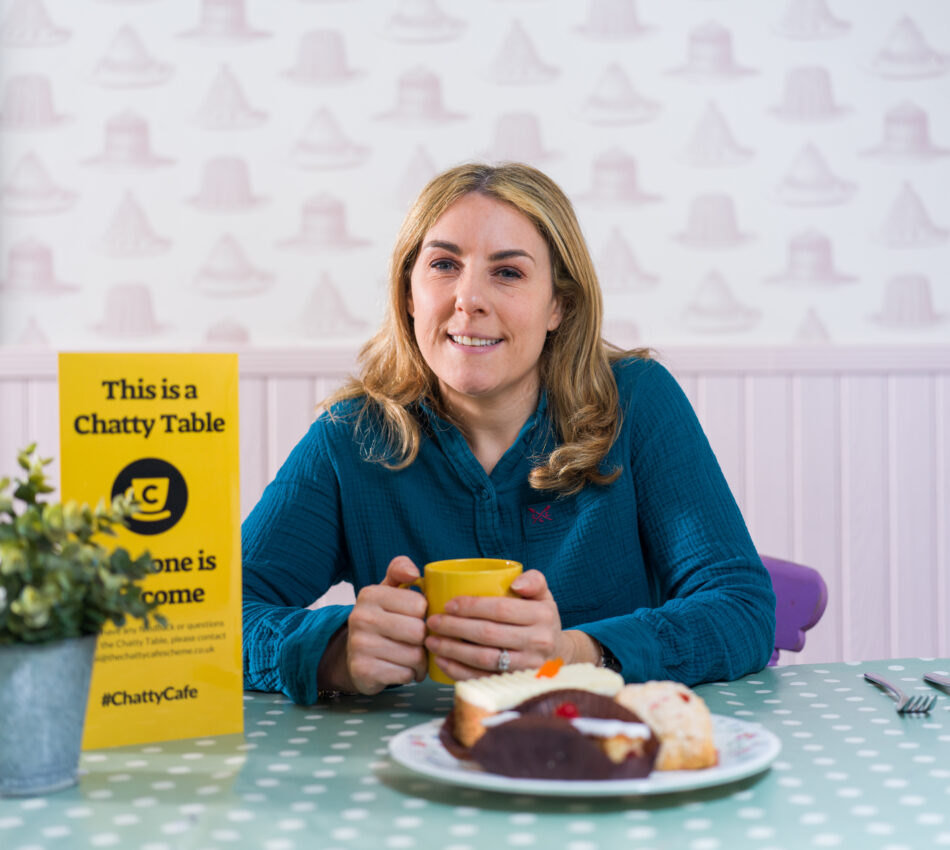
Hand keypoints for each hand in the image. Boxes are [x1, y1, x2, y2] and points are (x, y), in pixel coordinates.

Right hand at [326, 556, 427, 694]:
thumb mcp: (387, 591)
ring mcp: (360, 645)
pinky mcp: (363, 671)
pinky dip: (410, 674)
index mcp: (370, 594)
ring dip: (421, 661)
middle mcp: (361, 618)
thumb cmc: (380, 619)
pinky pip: (405, 674)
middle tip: (420, 642)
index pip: (419, 604)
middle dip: (426, 640)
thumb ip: (399, 571)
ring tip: (415, 657)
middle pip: (418, 631)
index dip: (425, 615)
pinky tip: (403, 669)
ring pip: (414, 656)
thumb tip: (413, 572)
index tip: (419, 619)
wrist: (353, 655)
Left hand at [424, 570, 596, 679]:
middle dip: (455, 627)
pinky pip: (483, 678)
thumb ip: (534, 581)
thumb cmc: (542, 620)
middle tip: (433, 621)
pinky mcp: (515, 683)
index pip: (500, 609)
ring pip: (484, 658)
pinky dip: (459, 671)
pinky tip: (442, 661)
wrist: (559, 655)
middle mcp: (537, 643)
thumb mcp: (544, 596)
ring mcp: (526, 667)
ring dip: (453, 650)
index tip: (448, 604)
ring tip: (432, 641)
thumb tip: (515, 583)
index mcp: (542, 616)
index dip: (471, 606)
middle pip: (488, 634)